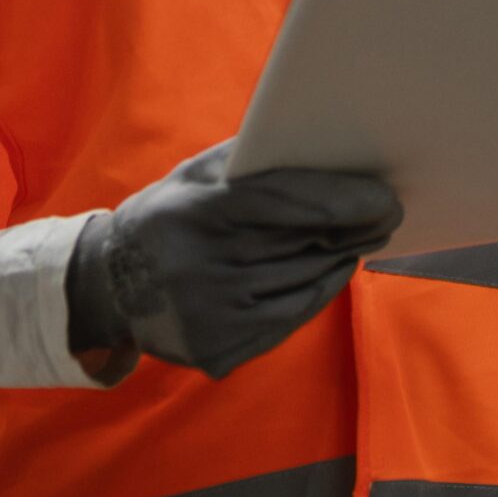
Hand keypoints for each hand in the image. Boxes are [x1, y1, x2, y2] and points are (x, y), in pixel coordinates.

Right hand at [65, 141, 400, 379]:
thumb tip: (326, 145)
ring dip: (340, 259)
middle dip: (352, 228)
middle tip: (389, 214)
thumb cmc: (171, 214)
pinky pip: (289, 318)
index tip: (384, 198)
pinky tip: (335, 270)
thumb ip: (253, 159)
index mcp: (192, 213)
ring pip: (302, 282)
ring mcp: (208, 316)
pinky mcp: (217, 350)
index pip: (279, 201)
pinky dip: (320, 292)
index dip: (338, 199)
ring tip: (365, 239)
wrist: (109, 287)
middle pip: (299, 244)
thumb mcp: (197, 175)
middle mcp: (197, 268)